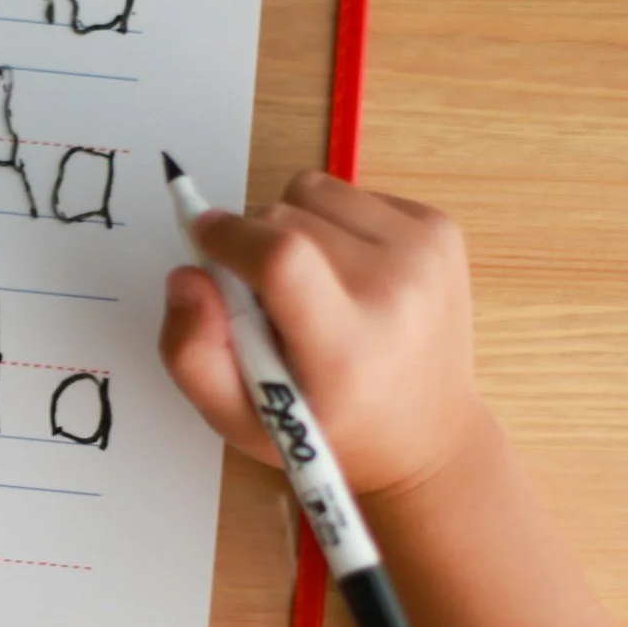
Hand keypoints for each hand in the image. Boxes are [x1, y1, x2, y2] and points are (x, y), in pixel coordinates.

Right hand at [158, 169, 483, 497]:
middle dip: (256, 242)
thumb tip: (187, 275)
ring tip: (310, 282)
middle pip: (287, 215)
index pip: (282, 257)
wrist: (428, 435)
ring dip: (294, 225)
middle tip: (268, 296)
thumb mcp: (239, 421)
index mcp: (346, 347)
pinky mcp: (440, 230)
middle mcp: (397, 290)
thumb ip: (192, 353)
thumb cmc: (325, 429)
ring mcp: (426, 253)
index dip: (230, 236)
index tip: (204, 240)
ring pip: (316, 191)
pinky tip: (347, 274)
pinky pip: (353, 193)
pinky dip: (333, 223)